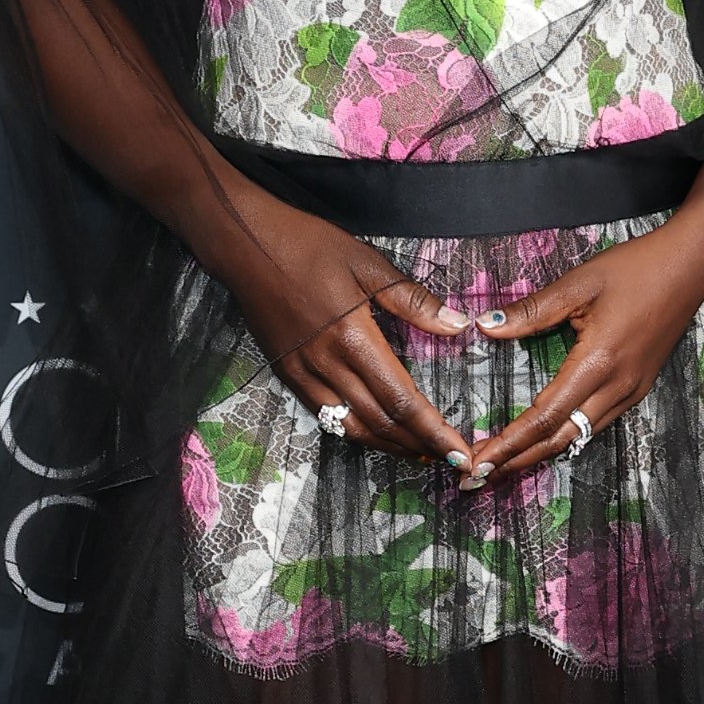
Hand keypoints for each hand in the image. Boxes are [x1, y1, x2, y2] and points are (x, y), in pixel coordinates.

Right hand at [213, 192, 475, 470]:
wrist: (245, 245)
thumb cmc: (309, 246)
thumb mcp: (367, 263)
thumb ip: (413, 301)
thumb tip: (458, 325)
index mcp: (353, 337)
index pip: (401, 399)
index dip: (433, 430)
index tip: (457, 452)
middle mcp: (326, 364)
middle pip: (379, 421)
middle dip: (417, 446)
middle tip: (447, 458)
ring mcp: (302, 373)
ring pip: (351, 427)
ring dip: (388, 445)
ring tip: (418, 453)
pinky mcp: (287, 374)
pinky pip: (325, 415)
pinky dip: (355, 431)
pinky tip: (375, 432)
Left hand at [465, 226, 703, 486]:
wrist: (691, 266)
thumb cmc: (637, 268)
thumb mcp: (580, 283)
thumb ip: (533, 310)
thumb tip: (487, 326)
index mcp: (598, 363)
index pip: (544, 417)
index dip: (509, 442)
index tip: (479, 461)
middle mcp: (616, 387)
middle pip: (560, 439)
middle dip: (518, 459)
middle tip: (481, 474)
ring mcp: (631, 391)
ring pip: (580, 436)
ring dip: (540, 452)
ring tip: (506, 462)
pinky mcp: (639, 388)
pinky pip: (597, 424)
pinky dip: (567, 437)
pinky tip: (547, 438)